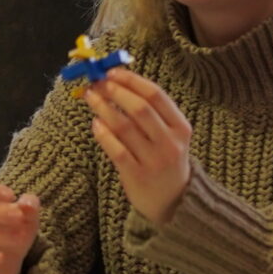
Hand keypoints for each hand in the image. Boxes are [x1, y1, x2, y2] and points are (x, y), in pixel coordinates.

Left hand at [85, 68, 193, 226]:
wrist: (173, 201)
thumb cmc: (166, 160)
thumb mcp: (170, 135)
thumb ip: (152, 113)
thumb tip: (118, 82)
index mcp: (181, 127)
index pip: (156, 96)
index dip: (132, 81)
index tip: (112, 72)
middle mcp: (170, 143)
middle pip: (140, 109)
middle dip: (116, 92)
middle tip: (98, 83)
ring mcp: (154, 161)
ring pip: (125, 128)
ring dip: (104, 108)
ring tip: (91, 98)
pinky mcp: (137, 176)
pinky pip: (116, 150)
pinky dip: (103, 135)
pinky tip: (95, 123)